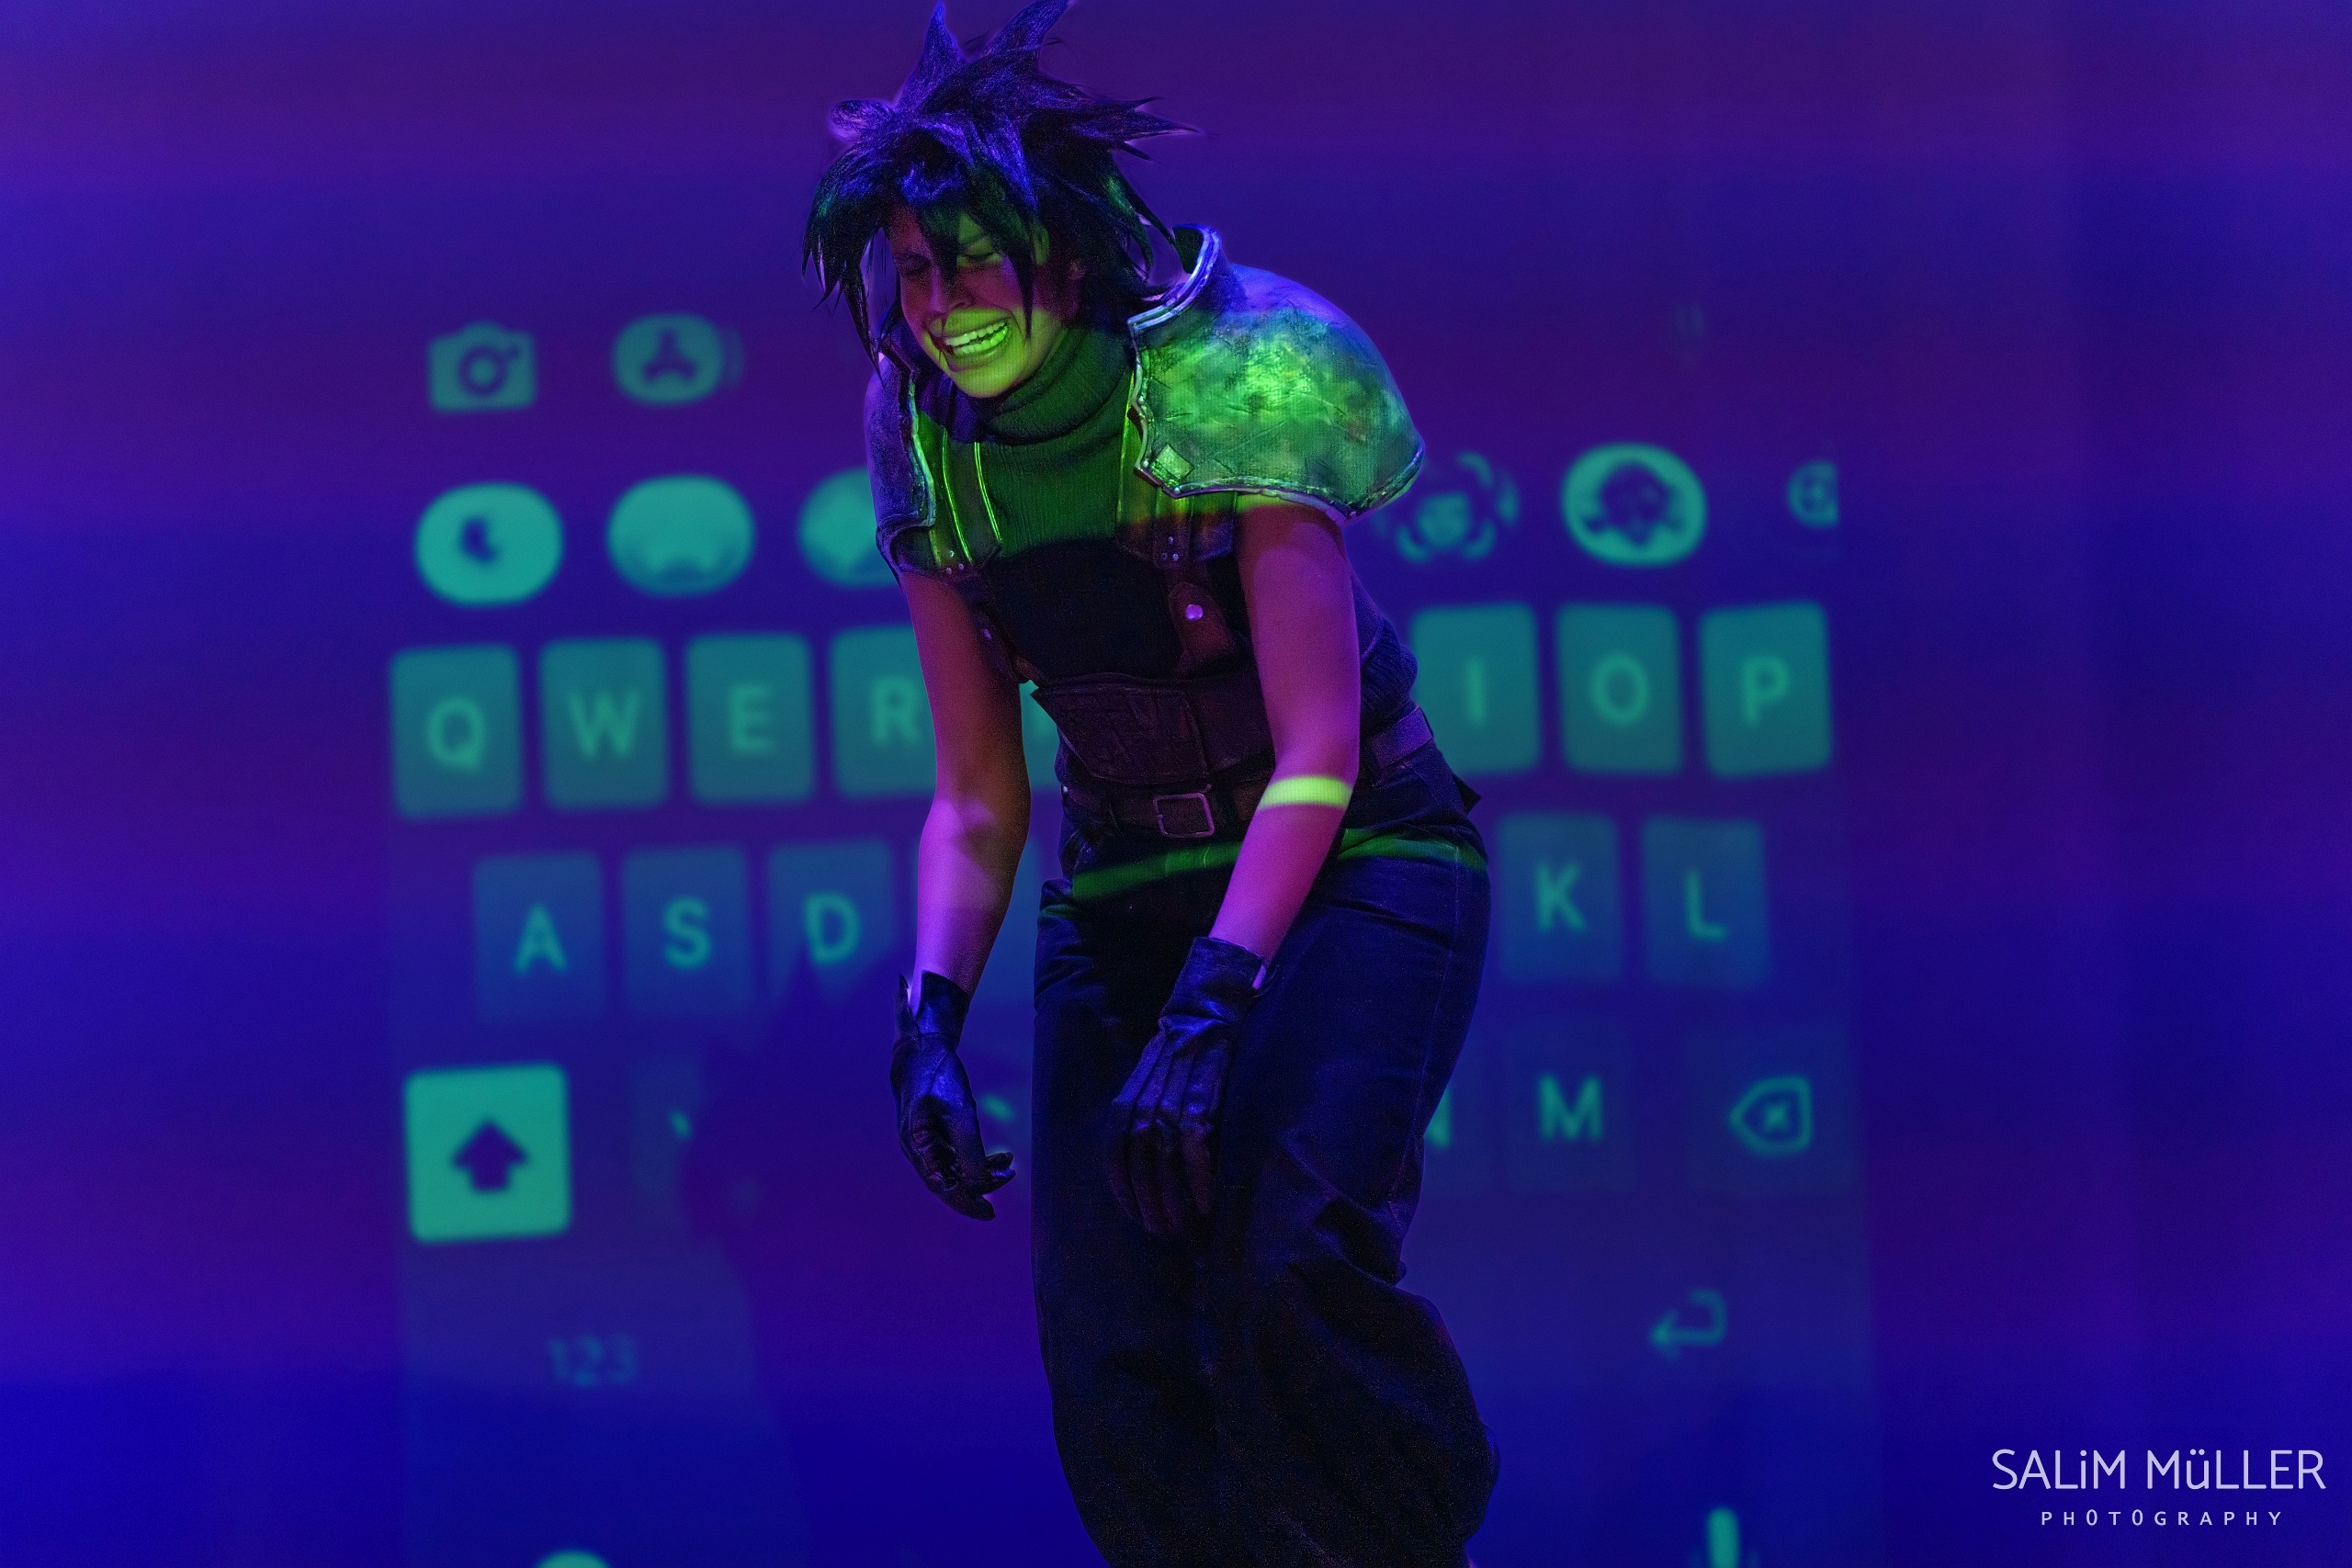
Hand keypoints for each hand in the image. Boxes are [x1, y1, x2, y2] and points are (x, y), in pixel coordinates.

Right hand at [891, 972, 1014, 1219]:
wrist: (921, 1050)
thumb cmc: (938, 1078)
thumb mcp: (960, 1112)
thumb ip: (969, 1149)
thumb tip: (979, 1184)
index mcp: (918, 1147)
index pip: (943, 1188)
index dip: (967, 1203)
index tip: (991, 1212)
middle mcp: (918, 1150)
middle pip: (948, 1182)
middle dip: (978, 1190)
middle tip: (1005, 1189)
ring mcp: (924, 1142)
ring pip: (953, 1168)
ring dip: (981, 1171)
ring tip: (1009, 1166)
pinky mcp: (932, 1133)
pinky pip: (954, 1154)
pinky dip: (976, 1157)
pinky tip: (1000, 1155)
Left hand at [1107, 936, 1264, 1233]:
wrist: (1203, 1017)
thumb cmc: (1175, 1058)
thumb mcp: (1145, 1086)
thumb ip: (1138, 1118)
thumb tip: (1141, 1163)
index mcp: (1125, 1102)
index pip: (1113, 1156)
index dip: (1121, 1190)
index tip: (1134, 1216)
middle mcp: (1142, 1104)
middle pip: (1137, 1165)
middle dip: (1147, 1202)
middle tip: (1160, 1229)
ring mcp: (1171, 1103)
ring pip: (1163, 1162)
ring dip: (1172, 1199)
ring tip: (1181, 1225)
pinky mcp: (1201, 1102)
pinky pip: (1195, 1149)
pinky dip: (1198, 1179)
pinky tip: (1205, 1203)